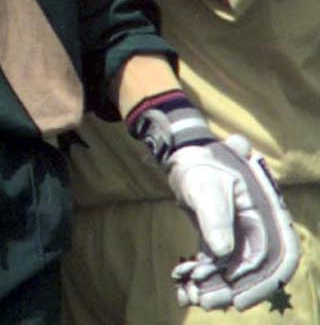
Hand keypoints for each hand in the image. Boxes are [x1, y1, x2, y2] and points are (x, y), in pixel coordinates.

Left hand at [165, 136, 299, 309]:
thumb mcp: (207, 188)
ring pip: (233, 268)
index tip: (239, 299)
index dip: (262, 282)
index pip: (275, 255)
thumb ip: (216, 219)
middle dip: (233, 288)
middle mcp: (256, 227)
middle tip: (208, 303)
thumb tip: (223, 252)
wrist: (183, 154)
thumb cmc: (200, 166)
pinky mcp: (220, 236)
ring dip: (214, 285)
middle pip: (253, 267)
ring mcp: (239, 232)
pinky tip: (184, 284)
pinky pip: (216, 261)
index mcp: (265, 214)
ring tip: (192, 297)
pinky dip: (203, 273)